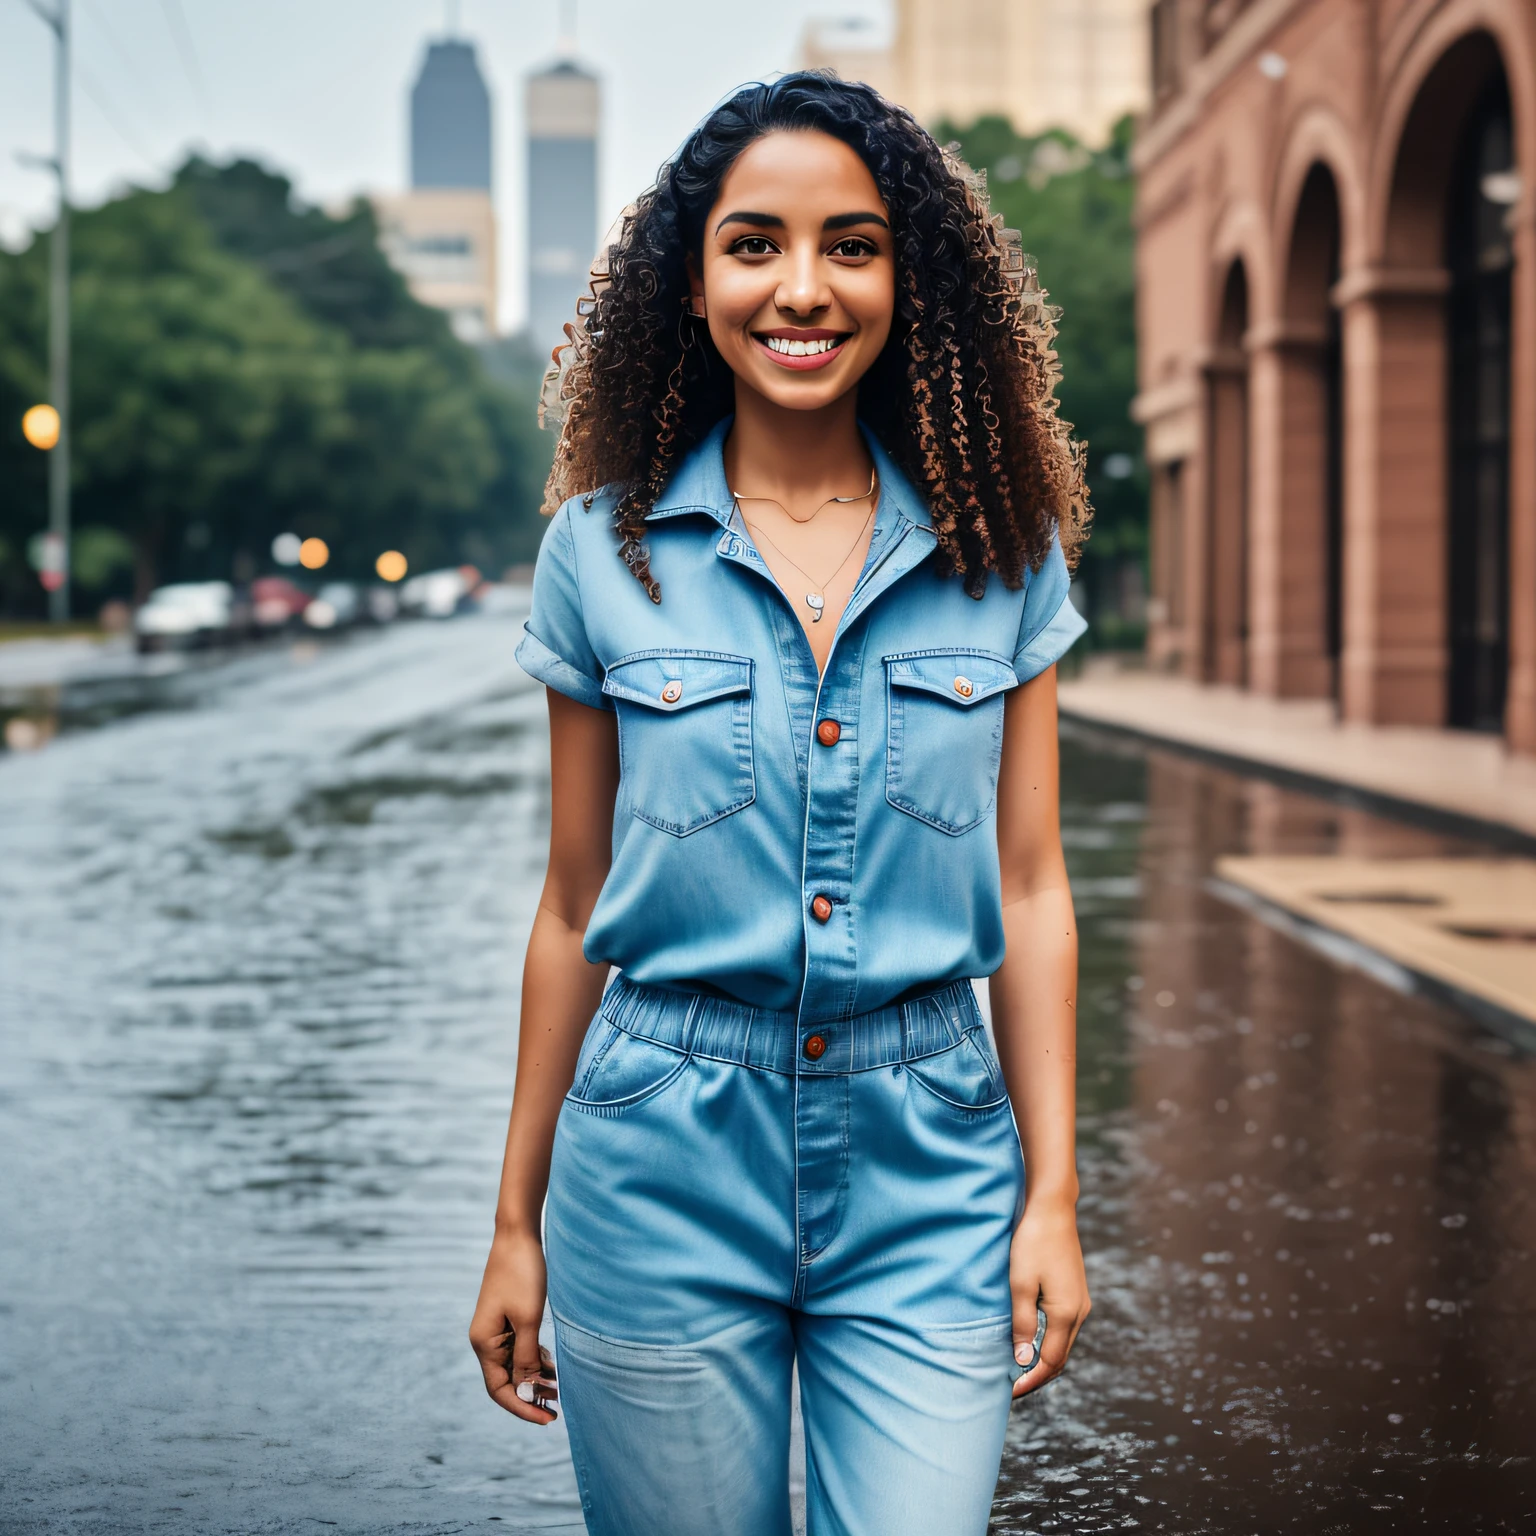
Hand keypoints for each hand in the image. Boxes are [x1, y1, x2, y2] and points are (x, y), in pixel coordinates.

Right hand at [468, 1226, 559, 1422]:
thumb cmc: (522, 1274)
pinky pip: (519, 1350)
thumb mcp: (528, 1318)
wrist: (518, 1236)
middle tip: (558, 1407)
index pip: (499, 1390)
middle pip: (506, 1381)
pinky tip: (552, 1365)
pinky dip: (535, 1360)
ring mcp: (496, 1330)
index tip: (547, 1418)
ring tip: (559, 1389)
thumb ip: (527, 1356)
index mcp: (484, 1343)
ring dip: (535, 1379)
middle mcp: (486, 1340)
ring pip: (514, 1366)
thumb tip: (529, 1389)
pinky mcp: (508, 1319)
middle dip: (531, 1395)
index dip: (522, 1407)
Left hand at [1010, 1199, 1089, 1398]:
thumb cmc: (1033, 1243)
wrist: (1053, 1209)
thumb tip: (1023, 1361)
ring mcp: (1080, 1301)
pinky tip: (1032, 1341)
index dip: (1030, 1380)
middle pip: (1061, 1358)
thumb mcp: (1020, 1284)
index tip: (1009, 1391)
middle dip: (1038, 1375)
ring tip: (1019, 1368)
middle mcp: (1079, 1312)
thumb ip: (1022, 1324)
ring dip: (1044, 1359)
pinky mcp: (1075, 1291)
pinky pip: (1064, 1327)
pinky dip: (1049, 1342)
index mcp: (1066, 1314)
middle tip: (1013, 1387)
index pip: (1050, 1362)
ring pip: (1063, 1343)